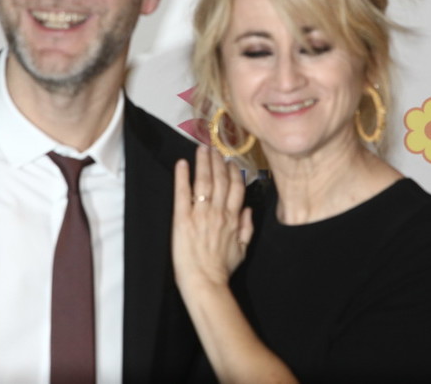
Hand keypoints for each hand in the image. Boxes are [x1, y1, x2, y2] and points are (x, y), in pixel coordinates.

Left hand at [172, 145, 253, 291]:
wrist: (205, 282)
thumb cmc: (222, 269)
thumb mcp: (243, 250)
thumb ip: (247, 228)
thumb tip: (248, 210)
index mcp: (233, 218)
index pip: (235, 188)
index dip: (233, 172)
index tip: (230, 161)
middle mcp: (218, 212)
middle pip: (220, 180)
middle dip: (218, 162)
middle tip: (214, 148)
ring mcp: (201, 214)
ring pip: (204, 182)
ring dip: (204, 163)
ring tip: (202, 149)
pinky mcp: (183, 219)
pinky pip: (183, 193)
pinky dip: (183, 177)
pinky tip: (182, 164)